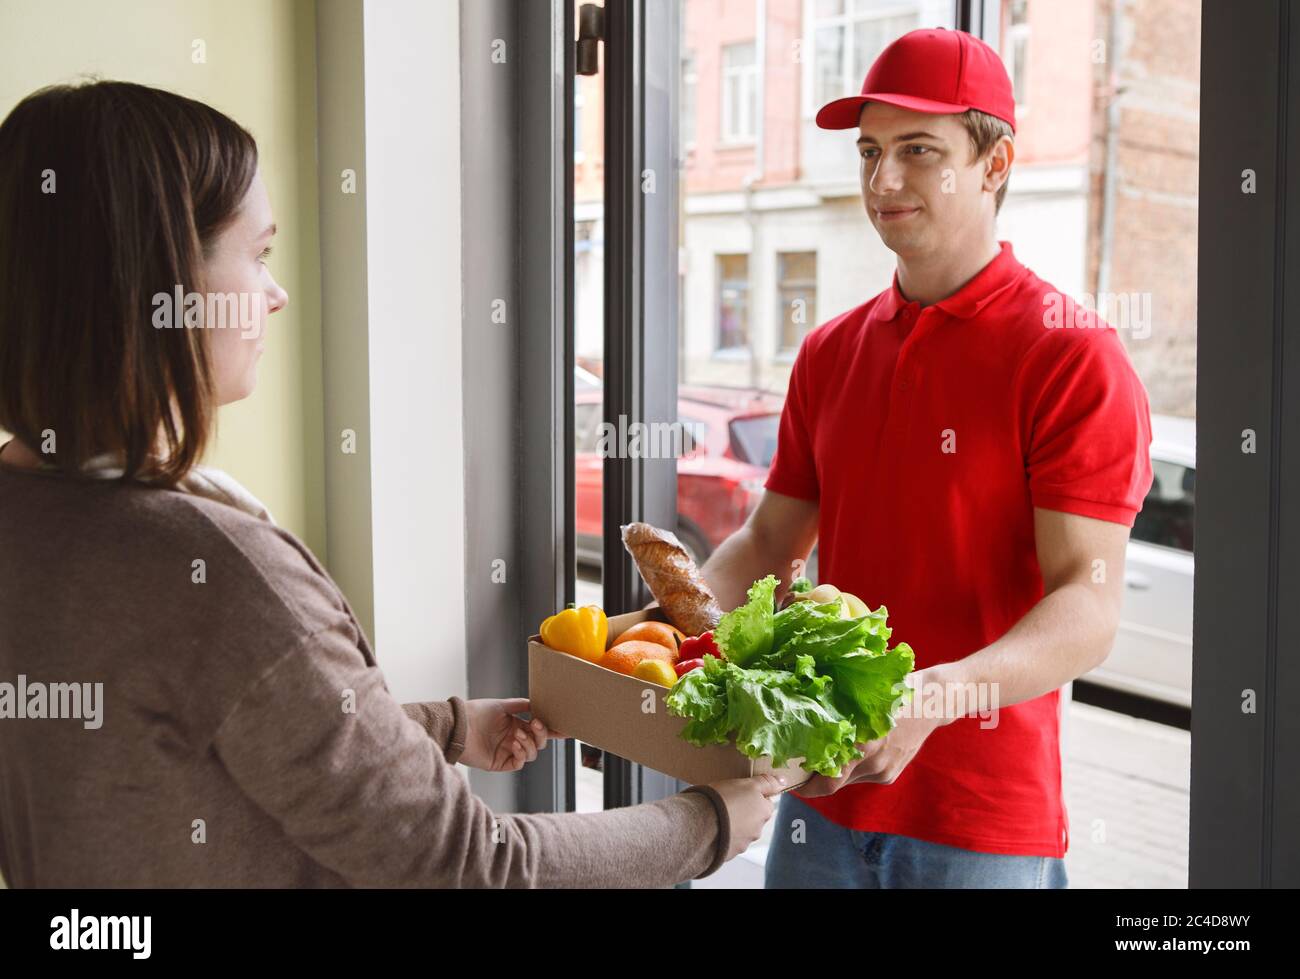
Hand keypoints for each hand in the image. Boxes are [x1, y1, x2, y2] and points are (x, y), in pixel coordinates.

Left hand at [459, 698, 565, 772]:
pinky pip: (519, 763)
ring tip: (517, 735)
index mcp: (517, 725)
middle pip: (539, 742)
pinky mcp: (500, 763)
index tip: (566, 729)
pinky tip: (514, 744)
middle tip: (535, 724)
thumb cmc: (477, 712)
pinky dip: (521, 754)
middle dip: (541, 734)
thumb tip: (539, 704)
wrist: (459, 724)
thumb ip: (521, 705)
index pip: (539, 730)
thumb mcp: (502, 705)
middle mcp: (514, 739)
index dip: (553, 731)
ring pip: (532, 754)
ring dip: (529, 744)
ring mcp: (508, 752)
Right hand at [707, 773, 786, 860]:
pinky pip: (729, 842)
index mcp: (764, 812)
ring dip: (734, 825)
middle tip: (727, 802)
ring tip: (717, 815)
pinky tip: (713, 827)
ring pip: (742, 831)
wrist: (701, 823)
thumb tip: (783, 781)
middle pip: (754, 818)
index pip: (766, 802)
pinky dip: (724, 835)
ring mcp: (743, 843)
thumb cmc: (724, 800)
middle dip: (744, 812)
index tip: (740, 793)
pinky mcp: (729, 852)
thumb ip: (766, 783)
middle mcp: (757, 830)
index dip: (753, 796)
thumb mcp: (746, 784)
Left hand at [796, 713, 944, 796]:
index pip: (828, 781)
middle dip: (814, 784)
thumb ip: (837, 722)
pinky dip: (851, 768)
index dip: (807, 787)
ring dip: (834, 773)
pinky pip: (862, 776)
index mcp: (863, 744)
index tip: (791, 781)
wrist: (930, 703)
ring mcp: (883, 770)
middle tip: (797, 774)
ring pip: (848, 780)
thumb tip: (804, 729)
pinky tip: (850, 752)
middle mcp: (873, 762)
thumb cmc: (889, 694)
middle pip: (835, 785)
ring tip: (820, 757)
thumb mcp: (859, 703)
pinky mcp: (890, 774)